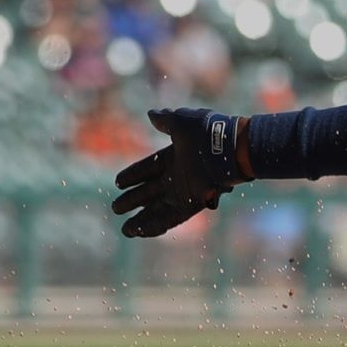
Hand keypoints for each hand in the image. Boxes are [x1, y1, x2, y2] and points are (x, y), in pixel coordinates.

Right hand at [112, 108, 248, 237]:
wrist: (230, 146)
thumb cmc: (207, 132)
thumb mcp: (181, 122)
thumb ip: (166, 121)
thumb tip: (152, 114)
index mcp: (172, 158)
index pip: (147, 168)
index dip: (133, 175)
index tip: (118, 182)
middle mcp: (177, 176)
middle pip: (149, 192)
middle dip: (133, 200)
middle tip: (116, 208)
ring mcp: (185, 191)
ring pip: (158, 209)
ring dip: (142, 220)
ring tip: (126, 230)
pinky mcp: (193, 202)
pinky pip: (172, 217)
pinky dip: (156, 225)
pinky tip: (141, 232)